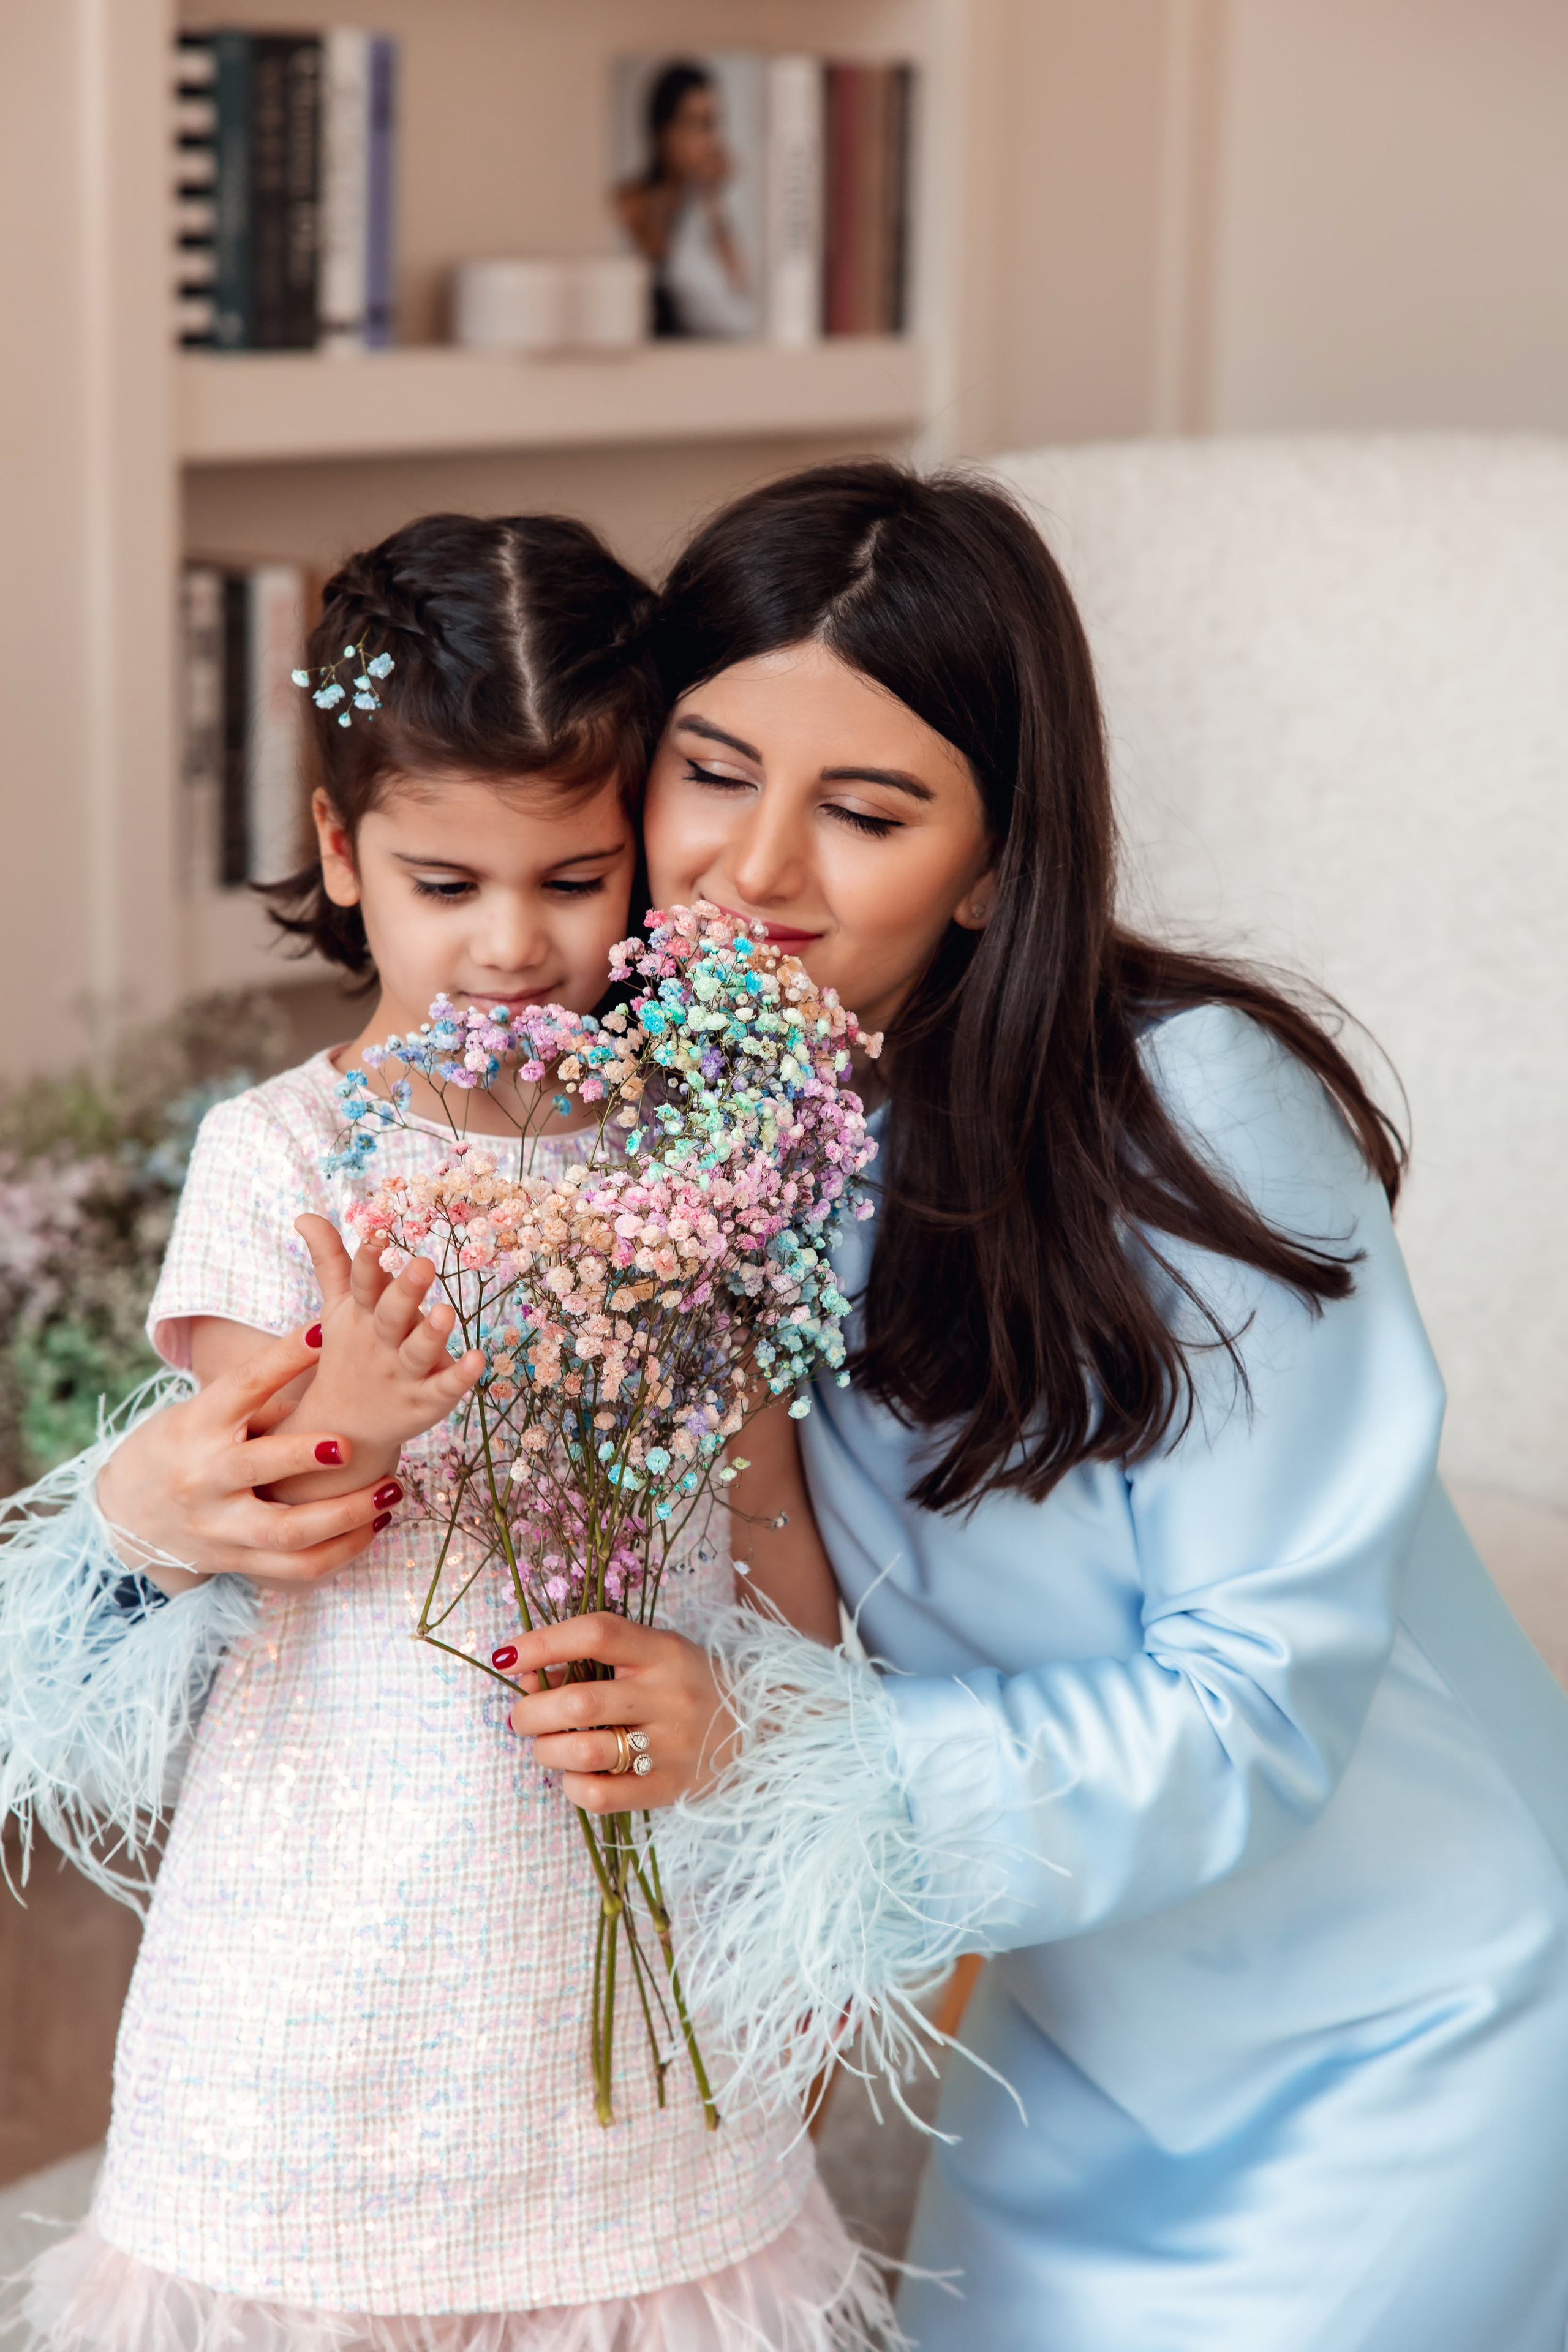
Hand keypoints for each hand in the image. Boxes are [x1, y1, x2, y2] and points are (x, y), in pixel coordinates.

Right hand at [94, 1327, 400, 1596]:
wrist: (126, 1513)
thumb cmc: (182, 1445)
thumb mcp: (203, 1413)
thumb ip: (260, 1406)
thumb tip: (328, 1377)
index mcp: (198, 1424)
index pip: (242, 1386)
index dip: (282, 1358)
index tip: (324, 1331)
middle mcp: (205, 1477)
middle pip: (256, 1468)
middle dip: (304, 1456)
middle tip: (350, 1444)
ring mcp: (219, 1525)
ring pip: (287, 1530)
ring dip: (346, 1515)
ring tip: (391, 1492)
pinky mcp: (236, 1560)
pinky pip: (297, 1567)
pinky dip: (341, 1552)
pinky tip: (374, 1528)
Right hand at [263, 1215, 485, 1502]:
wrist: (342, 1428)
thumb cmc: (348, 1353)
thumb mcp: (337, 1308)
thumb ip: (330, 1261)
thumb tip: (305, 1215)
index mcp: (362, 1315)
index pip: (362, 1283)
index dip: (368, 1259)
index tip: (376, 1231)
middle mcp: (381, 1343)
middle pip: (392, 1315)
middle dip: (406, 1291)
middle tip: (424, 1264)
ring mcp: (402, 1374)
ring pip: (417, 1353)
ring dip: (432, 1334)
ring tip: (447, 1313)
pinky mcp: (425, 1402)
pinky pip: (444, 1388)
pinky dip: (459, 1376)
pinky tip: (478, 1359)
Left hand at [501, 1615, 733, 1811]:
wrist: (758, 1728)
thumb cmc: (687, 1684)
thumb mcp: (651, 1656)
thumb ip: (593, 1660)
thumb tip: (525, 1675)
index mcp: (664, 1652)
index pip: (597, 1633)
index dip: (543, 1641)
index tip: (507, 1656)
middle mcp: (669, 1696)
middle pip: (579, 1702)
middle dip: (530, 1712)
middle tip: (521, 1717)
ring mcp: (671, 1747)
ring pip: (584, 1751)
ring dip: (546, 1750)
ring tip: (546, 1746)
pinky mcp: (668, 1789)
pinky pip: (599, 1795)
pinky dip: (572, 1785)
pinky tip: (575, 1774)